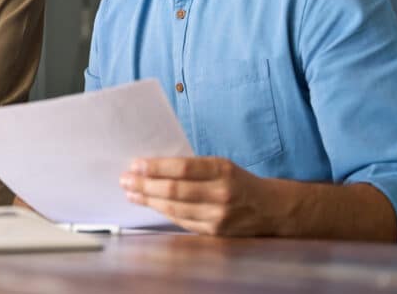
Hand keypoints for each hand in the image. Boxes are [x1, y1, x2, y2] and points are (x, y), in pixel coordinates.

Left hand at [120, 156, 282, 236]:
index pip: (182, 167)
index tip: (135, 164)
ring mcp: (218, 215)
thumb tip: (153, 167)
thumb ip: (192, 167)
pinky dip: (163, 212)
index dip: (156, 167)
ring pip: (174, 208)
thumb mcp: (220, 165)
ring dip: (148, 200)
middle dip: (145, 185)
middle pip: (174, 190)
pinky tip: (149, 205)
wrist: (271, 208)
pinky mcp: (215, 232)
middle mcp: (221, 193)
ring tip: (131, 193)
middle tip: (125, 179)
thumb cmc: (239, 181)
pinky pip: (182, 221)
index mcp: (222, 169)